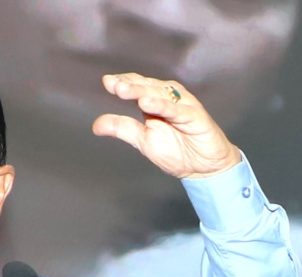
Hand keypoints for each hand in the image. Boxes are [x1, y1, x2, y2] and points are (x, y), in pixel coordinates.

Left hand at [94, 73, 244, 180]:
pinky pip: (177, 109)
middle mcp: (169, 97)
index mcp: (155, 100)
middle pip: (146, 87)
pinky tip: (147, 104)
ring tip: (123, 91)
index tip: (107, 83)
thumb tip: (96, 125)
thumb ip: (122, 129)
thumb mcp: (143, 140)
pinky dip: (162, 106)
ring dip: (141, 92)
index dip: (122, 83)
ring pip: (160, 94)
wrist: (205, 169)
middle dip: (129, 85)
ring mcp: (183, 105)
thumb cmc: (178, 151)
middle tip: (113, 85)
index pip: (137, 85)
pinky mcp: (196, 116)